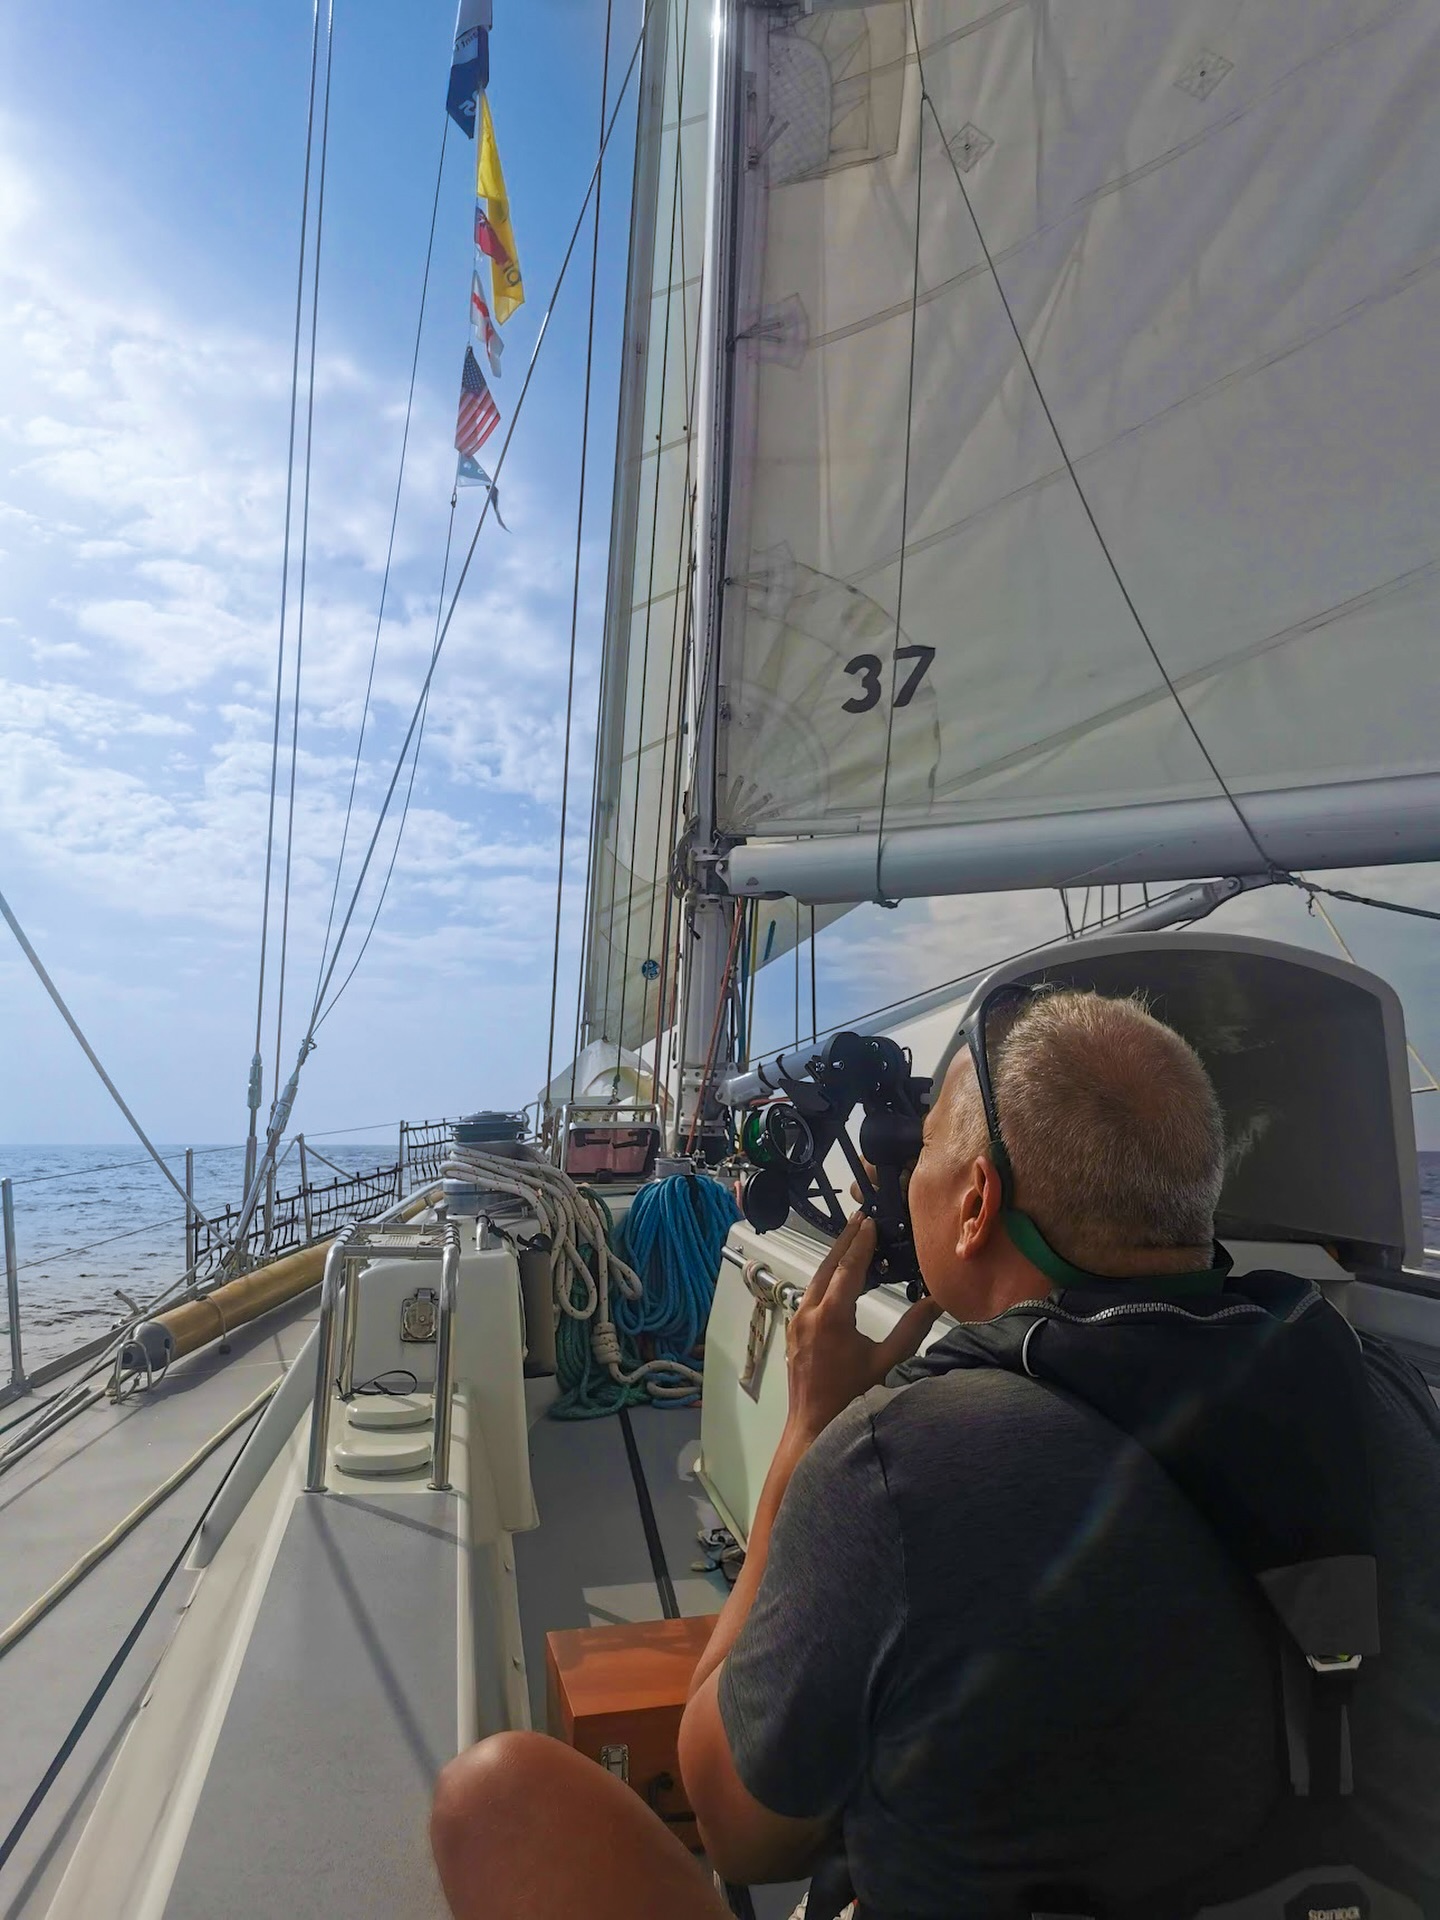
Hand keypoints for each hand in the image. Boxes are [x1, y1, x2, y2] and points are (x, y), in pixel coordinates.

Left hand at [784, 1214, 941, 1445]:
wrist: (813, 1429)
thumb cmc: (853, 1398)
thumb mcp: (888, 1363)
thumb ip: (912, 1329)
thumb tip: (938, 1300)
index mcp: (830, 1316)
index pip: (847, 1269)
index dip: (860, 1244)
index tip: (871, 1222)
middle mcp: (808, 1312)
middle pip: (826, 1267)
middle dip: (844, 1242)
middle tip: (860, 1219)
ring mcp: (796, 1322)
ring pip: (815, 1280)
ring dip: (833, 1259)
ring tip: (853, 1240)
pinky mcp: (794, 1332)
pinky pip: (809, 1295)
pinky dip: (825, 1279)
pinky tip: (839, 1278)